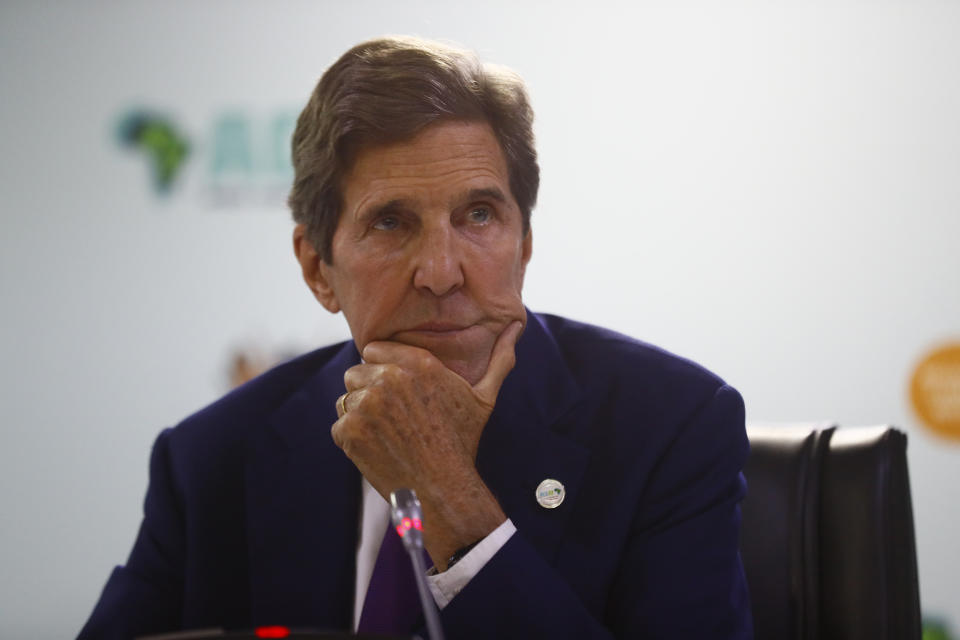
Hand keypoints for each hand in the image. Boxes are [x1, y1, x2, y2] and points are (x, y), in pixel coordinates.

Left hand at [332, 320, 522, 568]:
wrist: (442, 489)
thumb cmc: (462, 441)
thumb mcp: (484, 397)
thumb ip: (500, 358)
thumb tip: (517, 324)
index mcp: (418, 363)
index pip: (373, 348)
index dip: (382, 368)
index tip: (396, 390)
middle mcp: (389, 378)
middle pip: (357, 371)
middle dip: (369, 390)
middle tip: (393, 417)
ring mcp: (366, 405)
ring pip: (346, 397)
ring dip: (359, 413)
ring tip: (386, 433)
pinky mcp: (349, 430)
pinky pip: (339, 423)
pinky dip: (352, 437)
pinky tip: (376, 447)